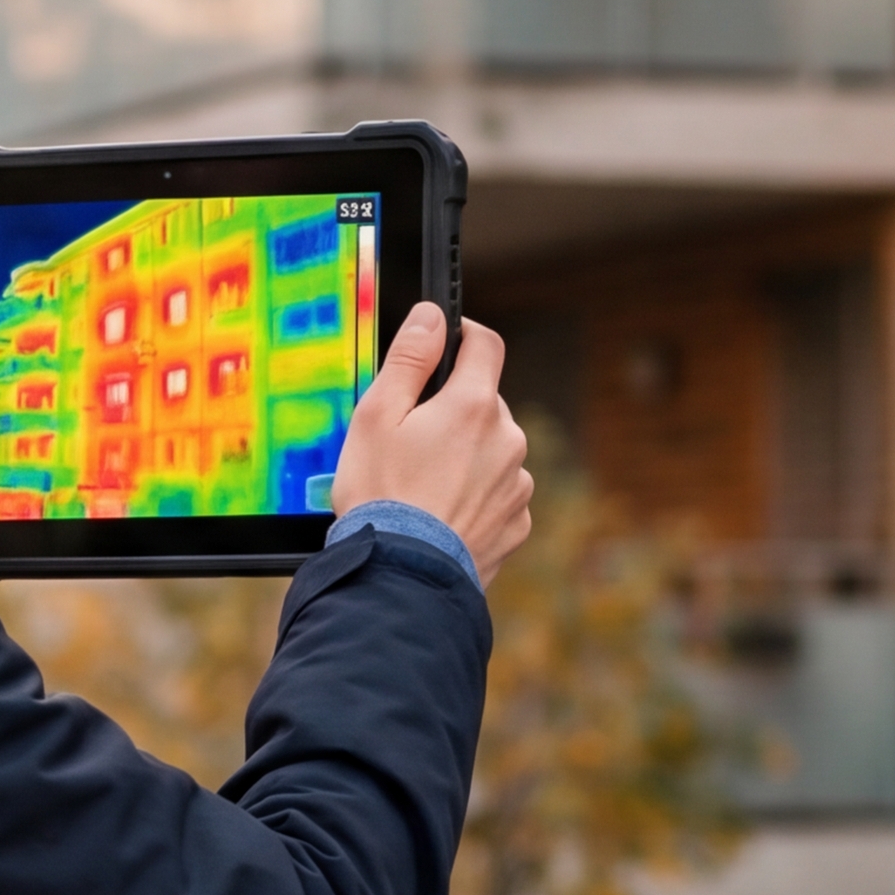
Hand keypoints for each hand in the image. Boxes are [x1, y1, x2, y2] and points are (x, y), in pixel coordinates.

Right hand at [331, 304, 533, 585]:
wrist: (400, 577)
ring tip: (424, 487)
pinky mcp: (516, 525)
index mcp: (474, 406)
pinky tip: (441, 515)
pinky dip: (475, 498)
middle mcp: (508, 440)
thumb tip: (432, 316)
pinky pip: (498, 495)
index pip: (485, 345)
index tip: (447, 342)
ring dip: (468, 457)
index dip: (464, 335)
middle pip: (485, 404)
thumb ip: (410, 358)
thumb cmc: (381, 495)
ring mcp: (516, 485)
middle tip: (412, 440)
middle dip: (456, 411)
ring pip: (493, 451)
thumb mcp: (377, 415)